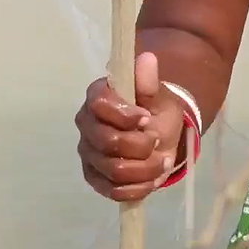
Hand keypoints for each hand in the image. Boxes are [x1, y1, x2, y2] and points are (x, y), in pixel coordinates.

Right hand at [75, 51, 185, 201]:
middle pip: (107, 142)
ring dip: (145, 169)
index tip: (146, 117)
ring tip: (162, 161)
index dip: (125, 115)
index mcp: (98, 97)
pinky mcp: (94, 177)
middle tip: (157, 140)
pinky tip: (152, 178)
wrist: (160, 136)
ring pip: (113, 170)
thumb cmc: (156, 111)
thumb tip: (147, 58)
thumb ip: (149, 82)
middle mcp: (87, 124)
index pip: (100, 105)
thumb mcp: (159, 96)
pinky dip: (139, 187)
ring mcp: (89, 153)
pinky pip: (113, 190)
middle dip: (141, 146)